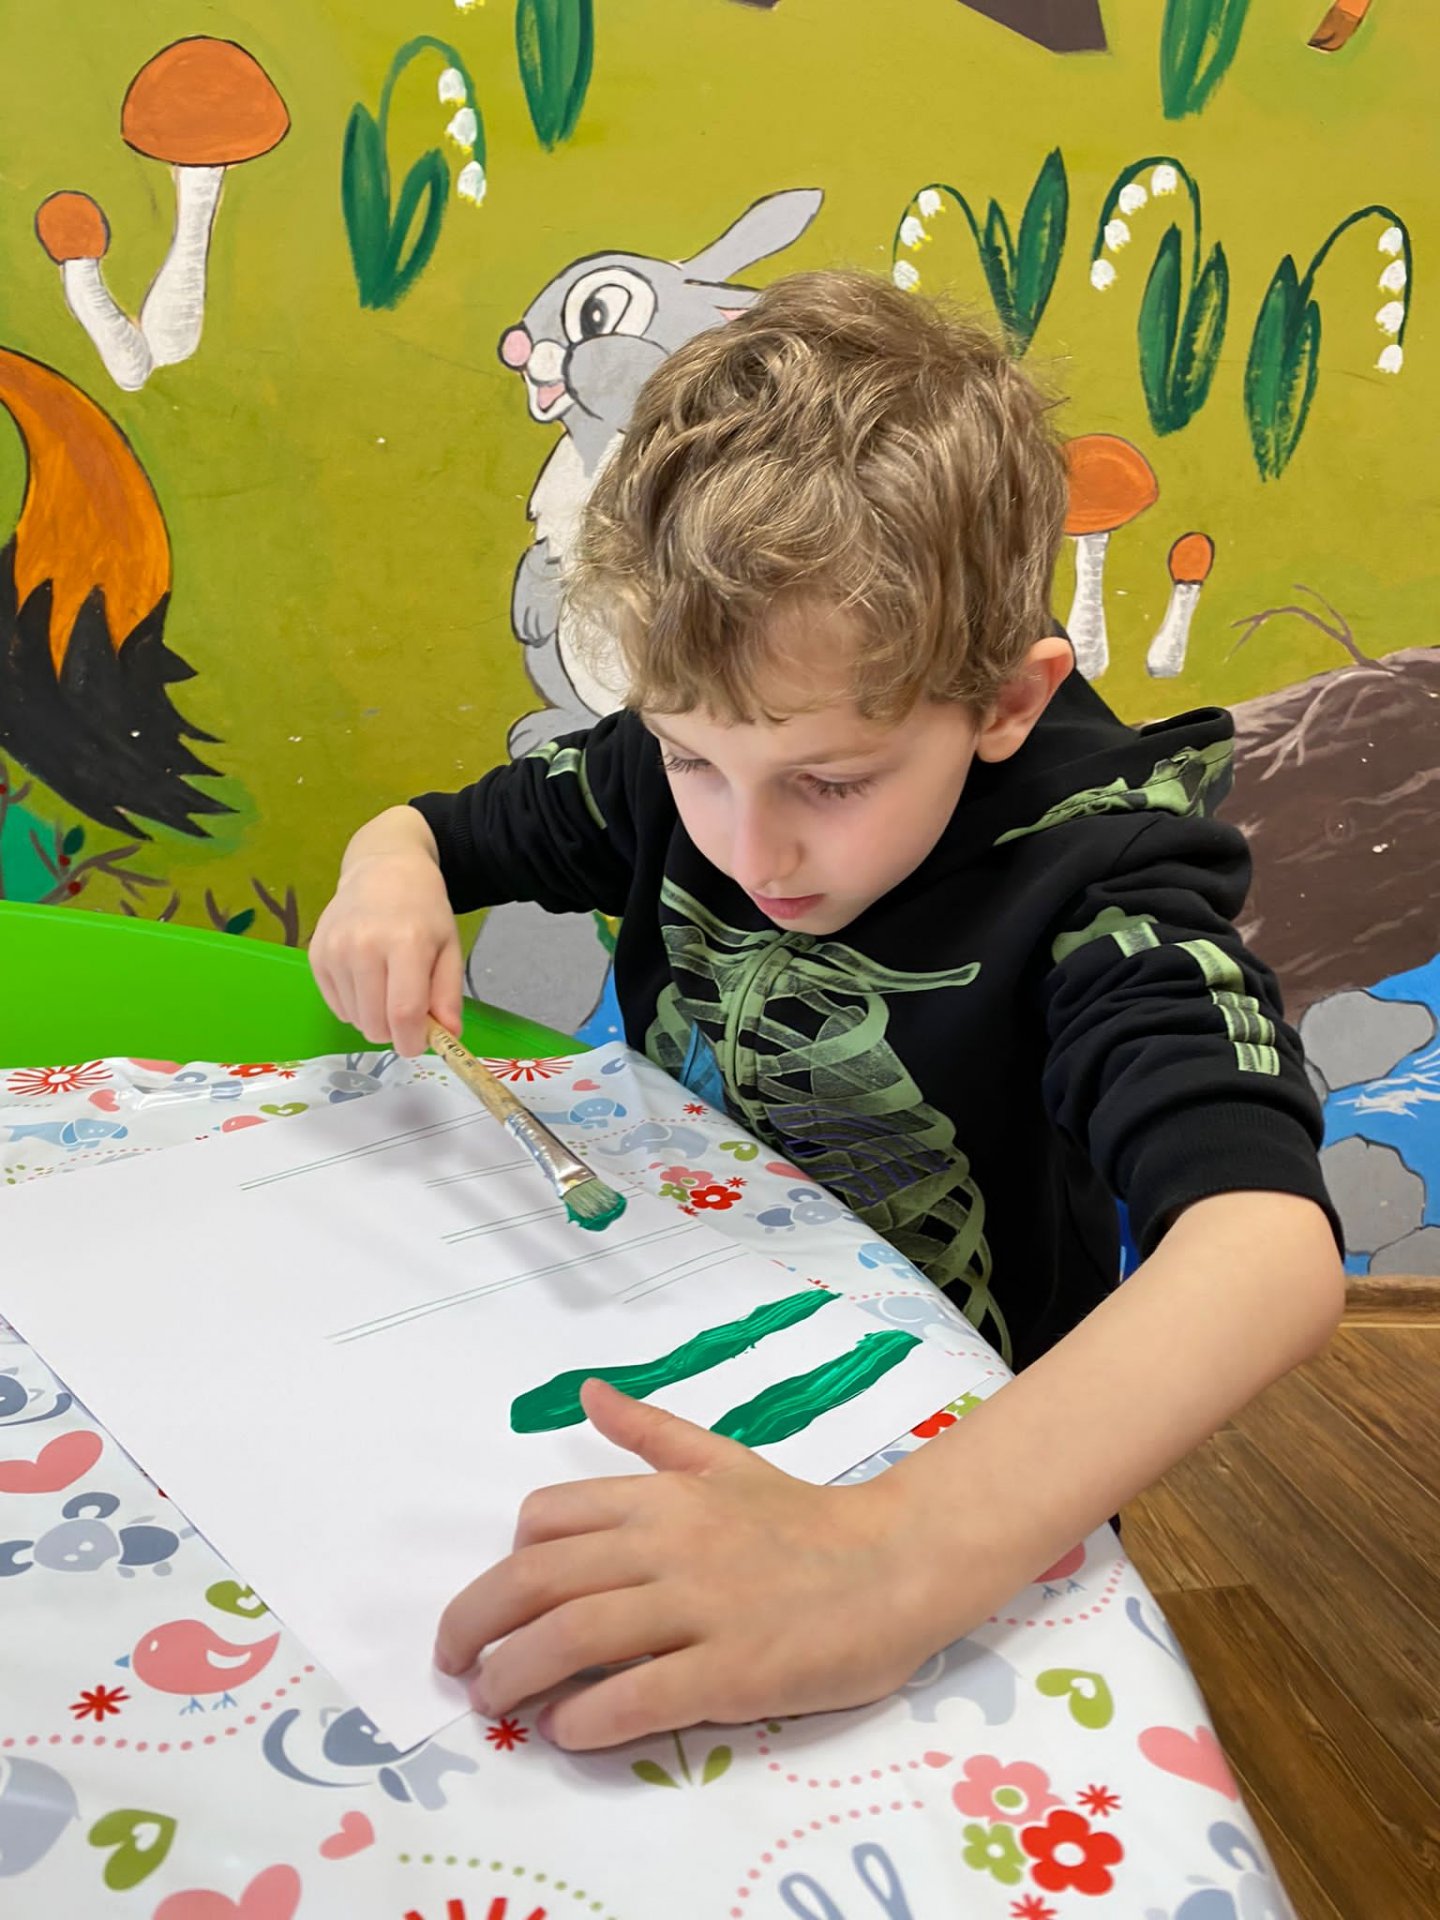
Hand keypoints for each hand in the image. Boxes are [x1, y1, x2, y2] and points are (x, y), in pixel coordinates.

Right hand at [309, 809, 462, 1057]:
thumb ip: (448, 994)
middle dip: (394, 1032)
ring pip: (354, 1019)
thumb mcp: (448, 946)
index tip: (419, 1044)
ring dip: (374, 1018)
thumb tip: (448, 1037)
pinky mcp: (316, 956)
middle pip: (375, 1023)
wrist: (381, 869)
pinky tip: (366, 979)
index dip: (412, 1040)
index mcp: (405, 943)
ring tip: (387, 986)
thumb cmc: (422, 910)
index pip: (404, 1012)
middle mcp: (364, 947)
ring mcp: (335, 951)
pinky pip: (336, 1006)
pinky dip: (354, 1006)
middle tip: (407, 1013)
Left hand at [433, 1379, 958, 1750]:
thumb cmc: (805, 1519)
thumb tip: (586, 1392)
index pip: (546, 1519)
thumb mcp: (722, 1459)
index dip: (504, 1564)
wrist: (896, 1565)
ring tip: (497, 1703)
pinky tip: (567, 1729)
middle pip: (537, 1580)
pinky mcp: (732, 1671)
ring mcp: (700, 1608)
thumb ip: (650, 1433)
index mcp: (662, 1496)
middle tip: (458, 1664)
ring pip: (572, 1636)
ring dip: (515, 1677)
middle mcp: (668, 1544)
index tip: (498, 1602)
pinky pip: (635, 1696)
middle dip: (475, 1625)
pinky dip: (584, 1718)